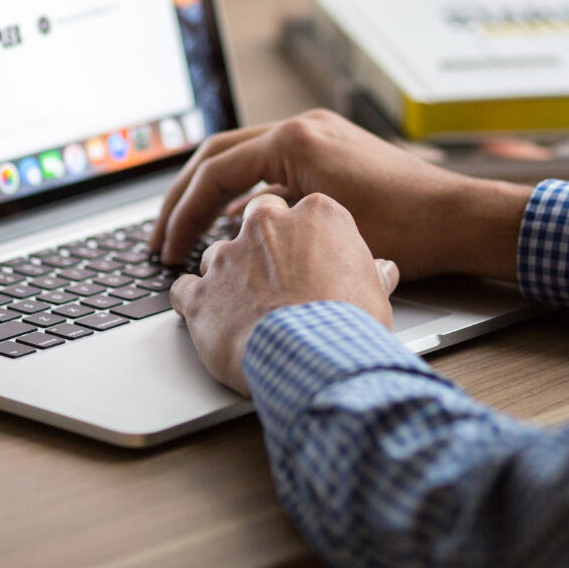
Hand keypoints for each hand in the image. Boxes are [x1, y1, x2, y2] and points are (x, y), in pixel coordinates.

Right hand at [152, 109, 529, 281]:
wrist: (459, 218)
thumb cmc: (405, 229)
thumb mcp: (322, 229)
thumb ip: (266, 223)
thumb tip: (226, 234)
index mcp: (295, 139)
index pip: (215, 171)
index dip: (183, 214)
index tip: (167, 249)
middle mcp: (303, 127)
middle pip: (219, 155)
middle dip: (184, 197)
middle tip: (161, 236)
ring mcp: (318, 134)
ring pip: (243, 158)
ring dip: (213, 193)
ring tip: (189, 232)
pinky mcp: (331, 149)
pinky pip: (272, 166)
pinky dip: (247, 193)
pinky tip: (238, 226)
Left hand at [170, 191, 399, 394]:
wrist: (313, 356)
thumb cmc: (348, 324)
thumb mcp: (375, 294)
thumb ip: (371, 273)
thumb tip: (383, 271)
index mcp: (315, 215)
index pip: (303, 211)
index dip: (305, 238)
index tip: (309, 258)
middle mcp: (266, 225)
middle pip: (256, 220)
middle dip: (261, 243)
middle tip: (275, 275)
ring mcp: (228, 256)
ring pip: (218, 254)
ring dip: (228, 276)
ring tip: (245, 307)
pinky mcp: (201, 292)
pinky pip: (185, 289)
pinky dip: (193, 302)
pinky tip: (208, 319)